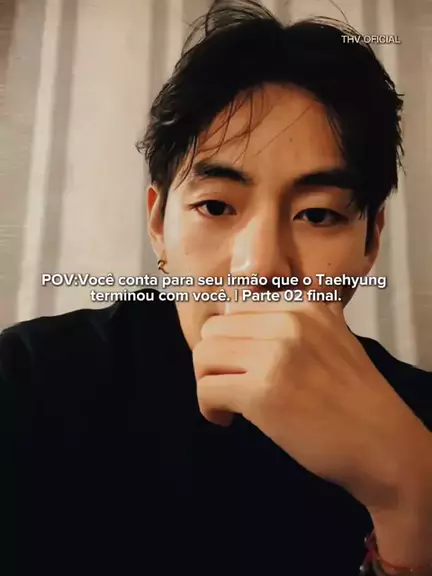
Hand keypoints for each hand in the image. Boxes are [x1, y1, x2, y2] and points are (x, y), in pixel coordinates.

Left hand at [193, 295, 431, 516]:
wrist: (383, 444)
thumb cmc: (353, 398)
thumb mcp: (331, 338)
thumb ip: (293, 322)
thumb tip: (242, 317)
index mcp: (304, 305)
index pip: (235, 305)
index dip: (230, 338)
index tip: (240, 362)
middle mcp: (289, 320)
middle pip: (214, 329)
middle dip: (215, 360)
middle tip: (230, 384)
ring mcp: (276, 353)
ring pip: (203, 355)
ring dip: (208, 382)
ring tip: (229, 403)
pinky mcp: (263, 391)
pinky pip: (206, 389)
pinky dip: (209, 408)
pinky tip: (228, 419)